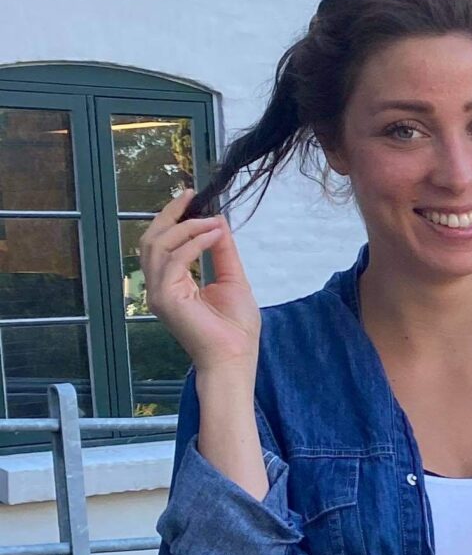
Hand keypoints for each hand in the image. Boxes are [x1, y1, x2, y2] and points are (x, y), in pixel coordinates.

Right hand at [139, 193, 260, 375]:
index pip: (162, 243)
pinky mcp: (165, 298)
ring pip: (158, 245)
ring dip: (187, 227)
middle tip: (191, 196)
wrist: (235, 358)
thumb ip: (223, 252)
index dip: (173, 218)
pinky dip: (194, 243)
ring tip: (212, 222)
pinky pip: (175, 259)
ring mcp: (158, 293)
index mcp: (171, 283)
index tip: (192, 198)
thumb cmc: (235, 328)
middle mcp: (158, 286)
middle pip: (151, 239)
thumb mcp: (233, 279)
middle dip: (171, 214)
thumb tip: (218, 222)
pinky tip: (213, 236)